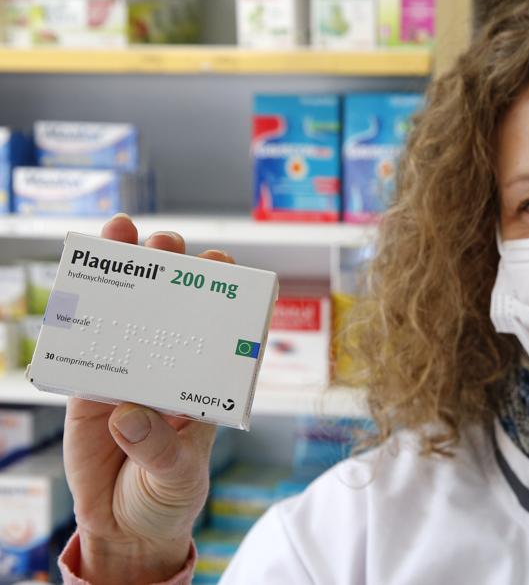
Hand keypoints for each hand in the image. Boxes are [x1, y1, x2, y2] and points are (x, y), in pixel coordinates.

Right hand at [62, 213, 234, 583]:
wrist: (125, 528)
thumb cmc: (168, 496)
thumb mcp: (175, 475)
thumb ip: (156, 448)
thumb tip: (126, 413)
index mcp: (204, 383)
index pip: (217, 329)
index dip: (219, 294)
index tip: (219, 262)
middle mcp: (169, 369)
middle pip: (171, 310)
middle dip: (168, 270)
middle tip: (164, 242)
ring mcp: (128, 375)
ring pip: (126, 317)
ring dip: (122, 275)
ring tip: (119, 231)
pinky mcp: (88, 392)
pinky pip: (84, 349)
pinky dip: (79, 317)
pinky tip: (76, 282)